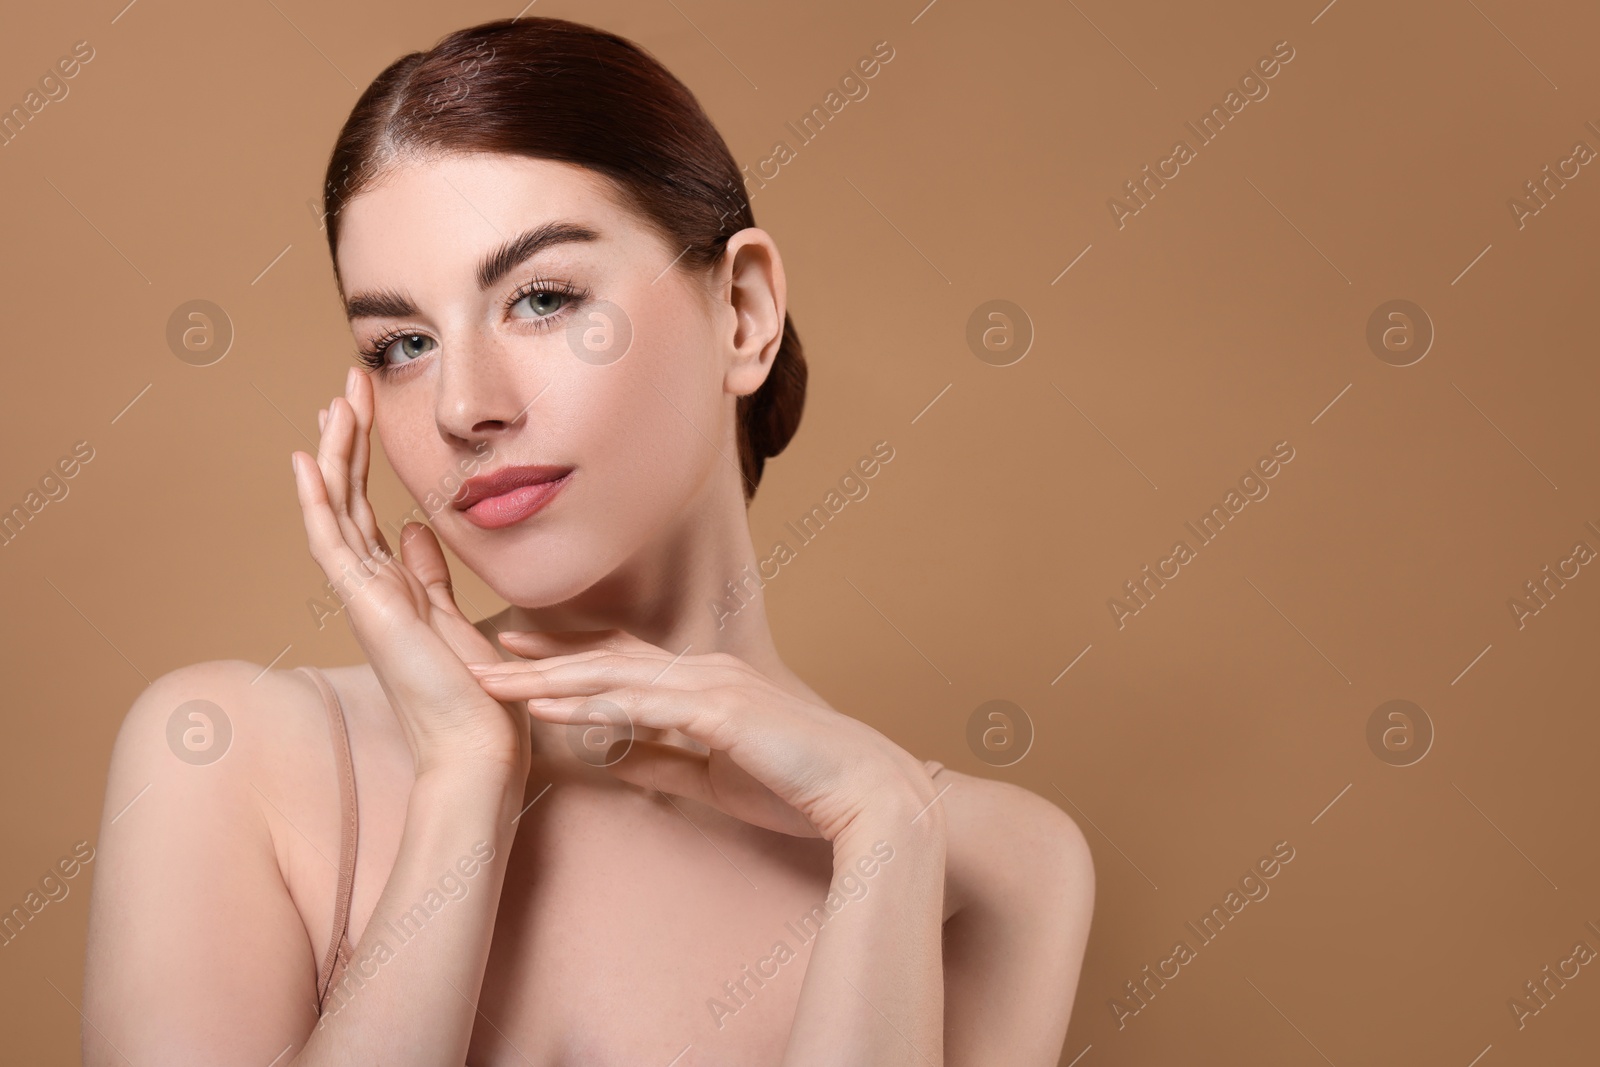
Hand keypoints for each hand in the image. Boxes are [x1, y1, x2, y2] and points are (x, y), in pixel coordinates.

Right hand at [291, 367, 529, 780]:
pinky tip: (308, 458)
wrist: (478, 748)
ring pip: (336, 511)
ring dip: (335, 454)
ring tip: (334, 400)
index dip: (362, 460)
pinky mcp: (366, 606)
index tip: (363, 410)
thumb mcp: (455, 617)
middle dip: (347, 441)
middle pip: (347, 501)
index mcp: (393, 589)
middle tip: (346, 386)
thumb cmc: (476, 697)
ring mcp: (362, 597)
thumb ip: (431, 576)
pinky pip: (331, 543)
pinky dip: (318, 500)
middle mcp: (370, 589)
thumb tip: (419, 529)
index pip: (367, 511)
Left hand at [467, 628, 937, 841]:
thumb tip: (609, 758)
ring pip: (613, 672)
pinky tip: (545, 705)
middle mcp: (704, 672)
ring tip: (489, 676)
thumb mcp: (713, 775)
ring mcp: (712, 685)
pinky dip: (587, 701)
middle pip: (606, 655)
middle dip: (541, 654)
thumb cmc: (798, 786)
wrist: (863, 794)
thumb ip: (662, 759)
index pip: (623, 661)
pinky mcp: (720, 710)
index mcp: (705, 684)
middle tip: (478, 648)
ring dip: (545, 674)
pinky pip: (640, 704)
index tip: (516, 655)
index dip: (567, 656)